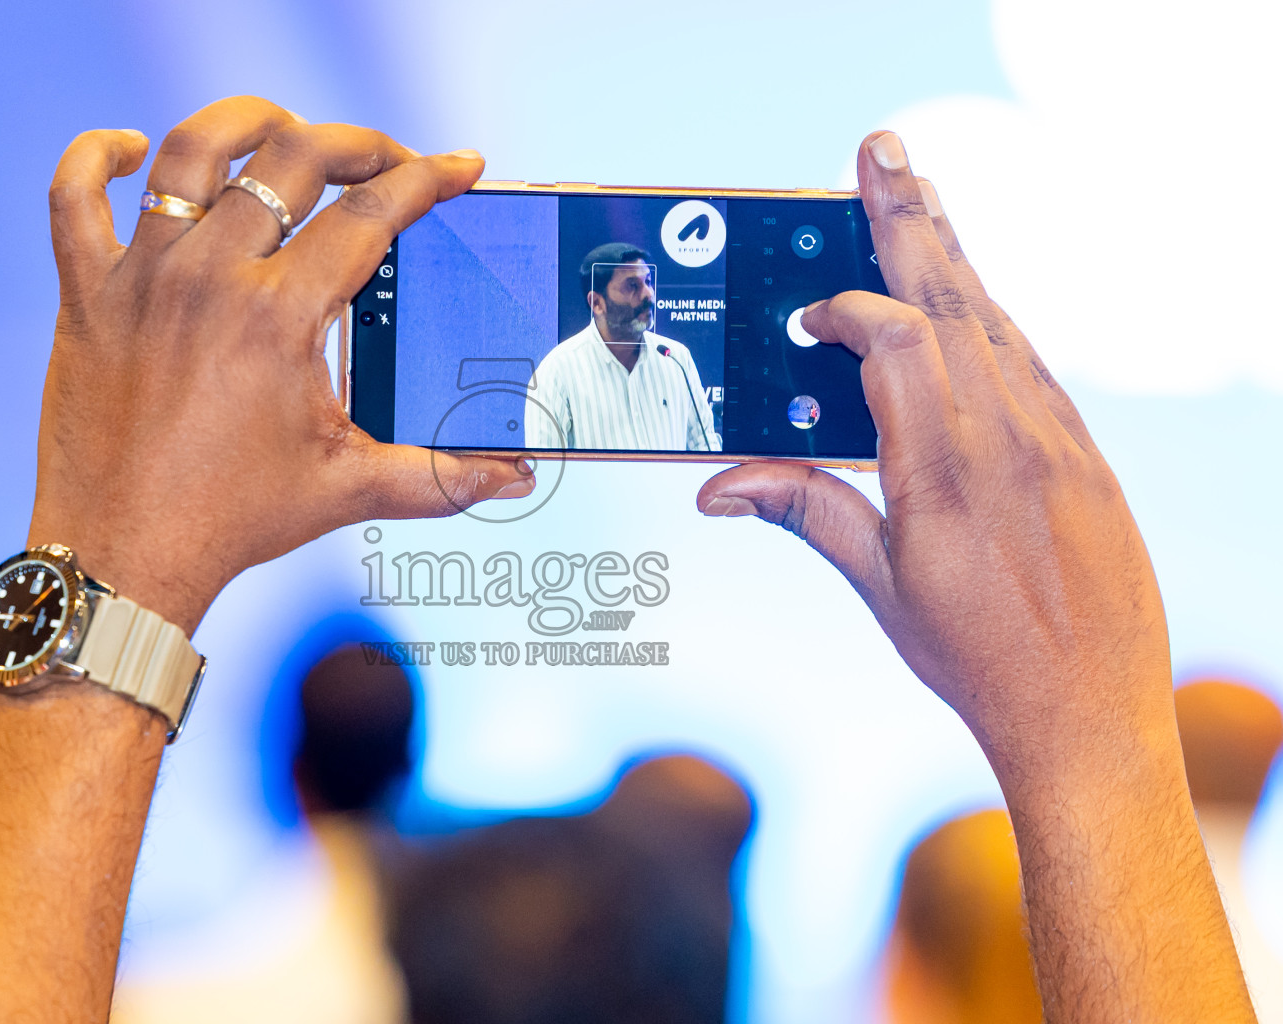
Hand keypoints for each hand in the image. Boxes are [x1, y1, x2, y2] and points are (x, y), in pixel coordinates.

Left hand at [26, 97, 531, 633]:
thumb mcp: (348, 488)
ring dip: (247, 124)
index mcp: (282, 318)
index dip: (428, 179)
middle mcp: (212, 280)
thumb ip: (440, 476)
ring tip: (280, 132)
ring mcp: (144, 279)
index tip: (458, 167)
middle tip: (385, 160)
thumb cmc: (232, 522)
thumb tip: (513, 476)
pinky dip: (97, 158)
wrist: (126, 557)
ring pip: (191, 152)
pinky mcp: (89, 294)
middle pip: (295, 158)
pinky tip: (130, 150)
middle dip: (357, 142)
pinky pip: (73, 197)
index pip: (372, 215)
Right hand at [697, 132, 1170, 782]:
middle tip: (882, 151)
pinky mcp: (1083, 452)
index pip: (897, 342)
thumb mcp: (880, 584)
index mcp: (945, 469)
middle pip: (954, 299)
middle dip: (910, 218)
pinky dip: (991, 319)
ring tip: (921, 198)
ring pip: (998, 321)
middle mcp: (1008, 437)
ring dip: (954, 256)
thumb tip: (716, 486)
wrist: (1088, 711)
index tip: (812, 316)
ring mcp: (1056, 439)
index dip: (848, 311)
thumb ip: (804, 511)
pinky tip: (971, 302)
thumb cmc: (977, 657)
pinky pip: (1031, 363)